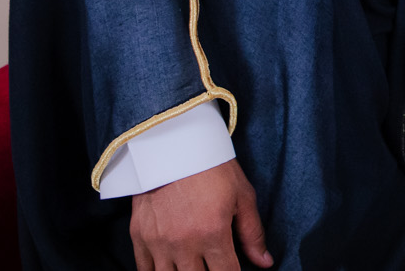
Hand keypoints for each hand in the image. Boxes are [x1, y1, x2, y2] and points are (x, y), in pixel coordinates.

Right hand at [129, 158, 272, 270]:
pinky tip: (169, 269)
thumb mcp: (242, 196)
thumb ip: (252, 233)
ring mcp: (158, 242)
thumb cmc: (214, 168)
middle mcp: (184, 243)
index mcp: (213, 233)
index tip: (234, 270)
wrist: (174, 146)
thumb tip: (265, 263)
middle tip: (213, 265)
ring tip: (193, 266)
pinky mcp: (138, 237)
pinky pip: (144, 270)